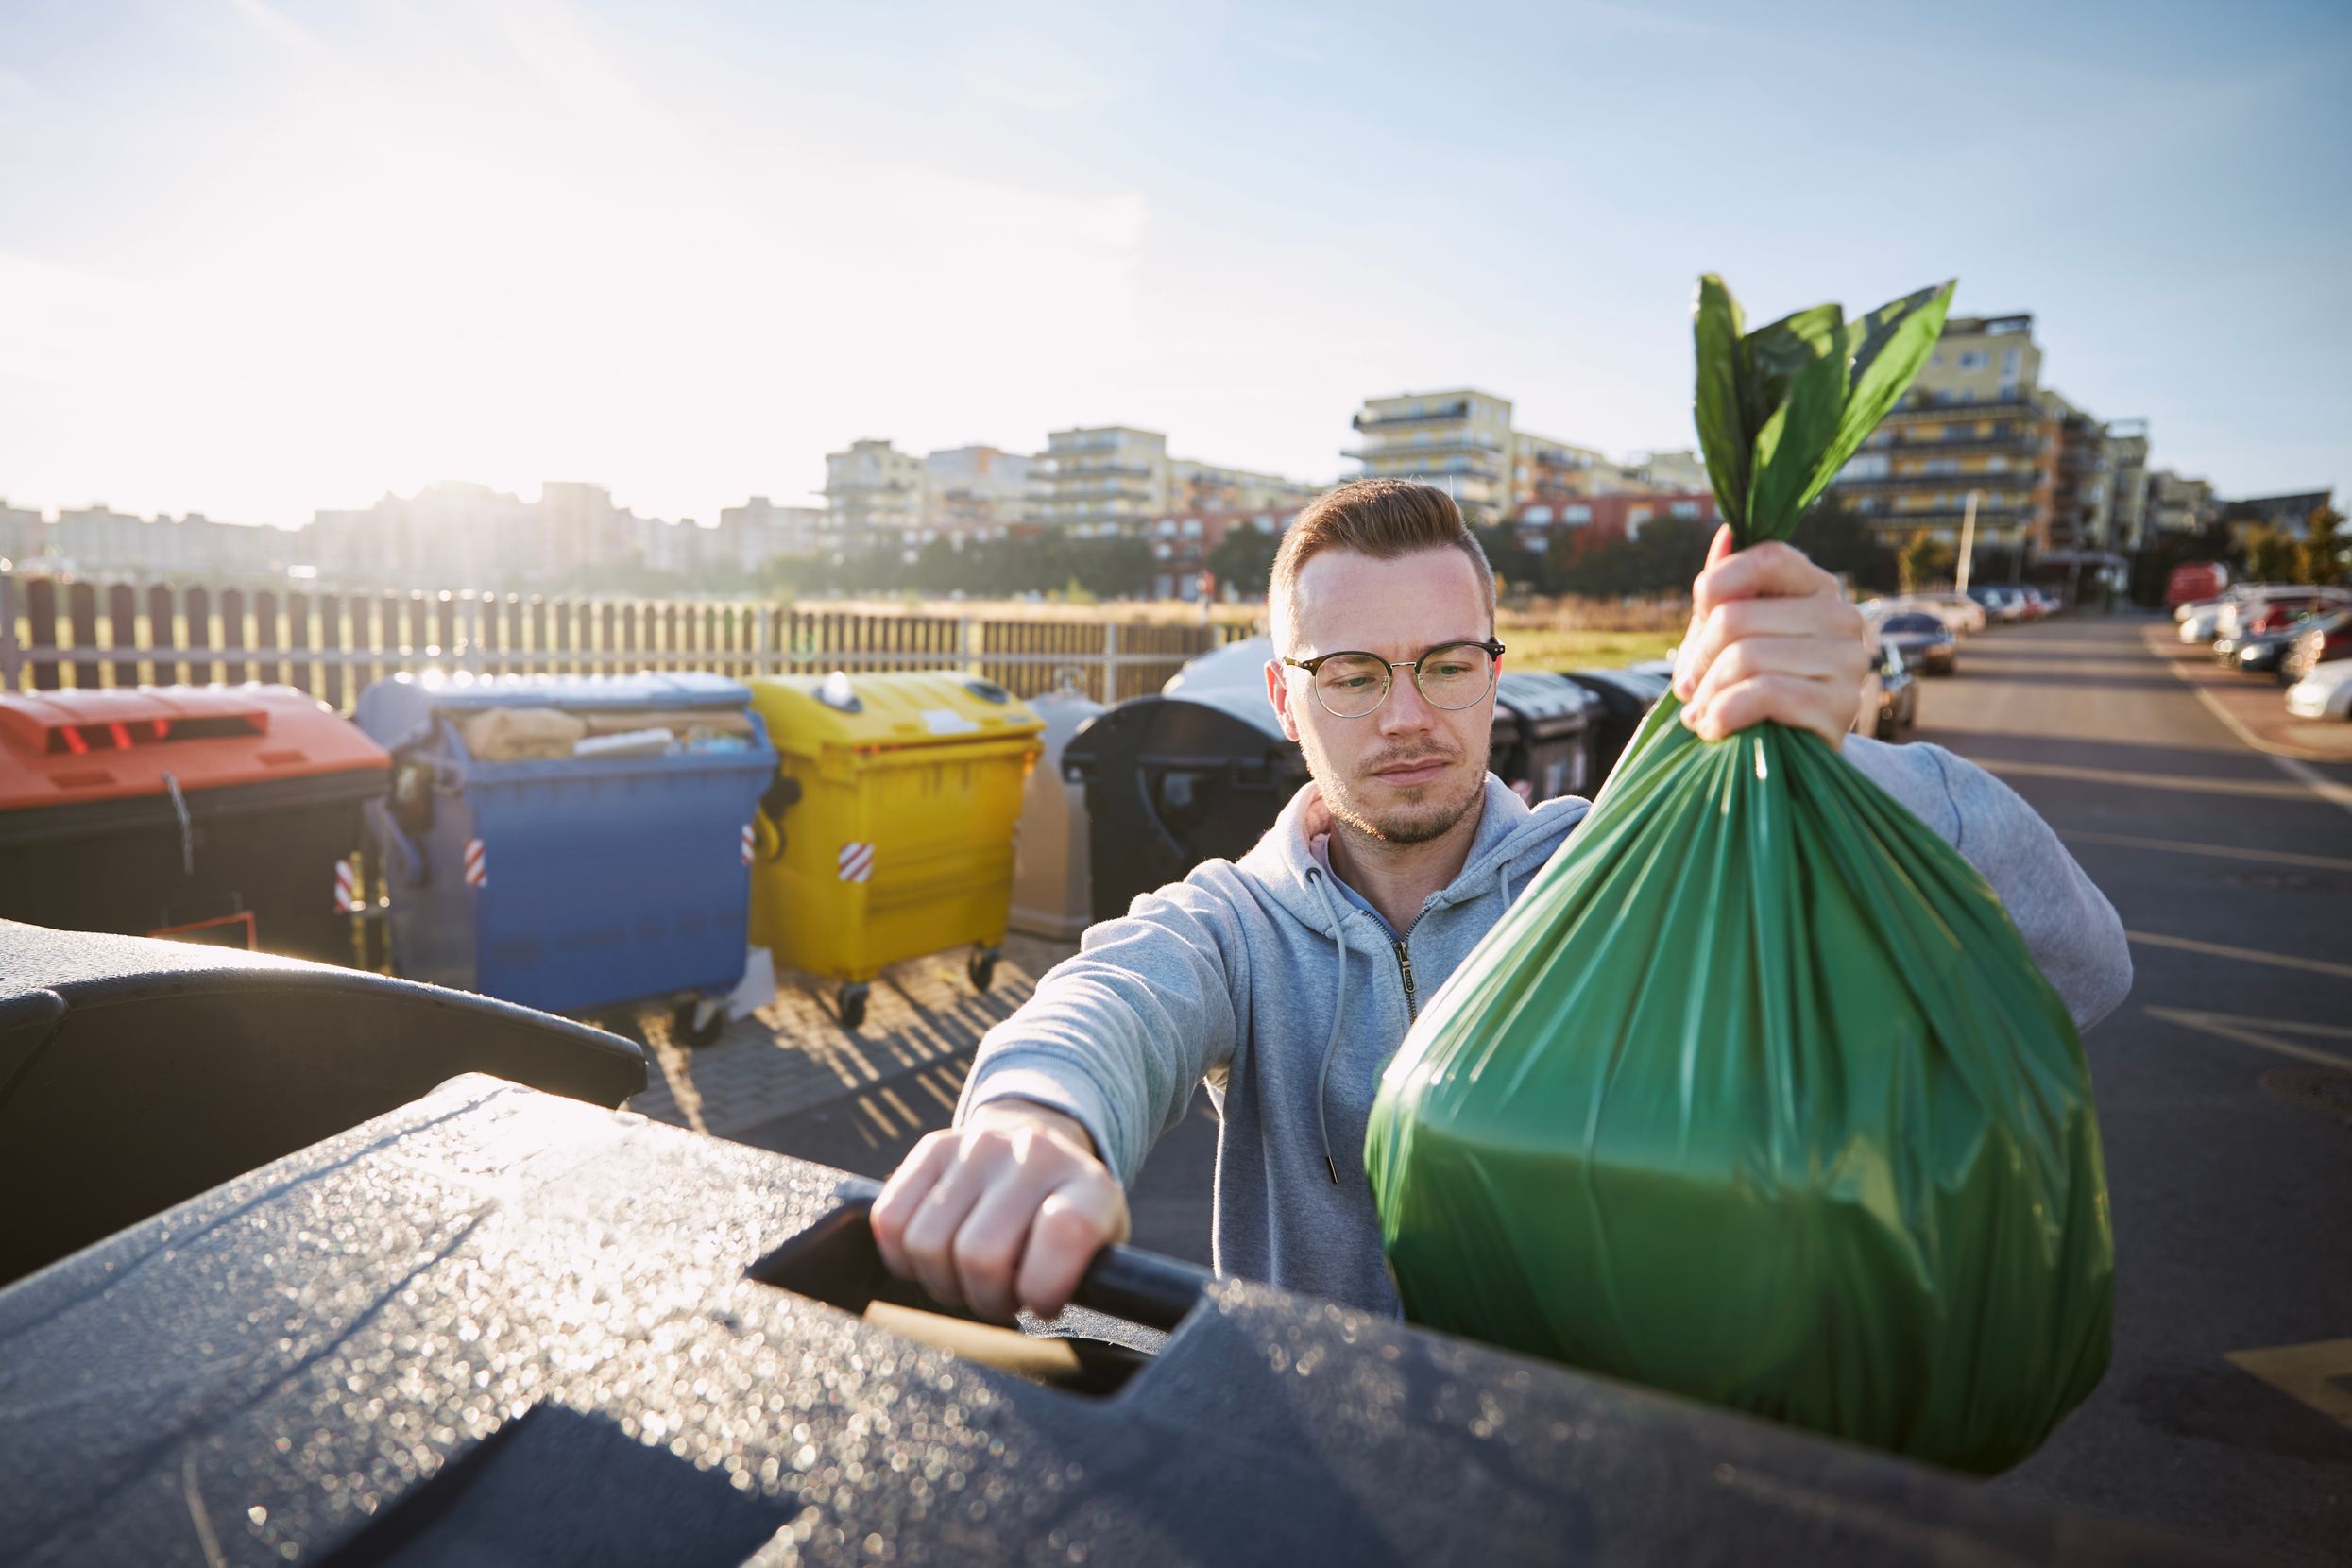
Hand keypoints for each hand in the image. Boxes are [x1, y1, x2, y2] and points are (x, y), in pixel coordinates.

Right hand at [870, 1100, 1128, 1321]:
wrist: (1041, 1158)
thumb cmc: (1066, 1227)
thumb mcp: (1097, 1253)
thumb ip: (1086, 1281)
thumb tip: (1042, 1300)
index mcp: (1089, 1187)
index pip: (1064, 1232)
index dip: (1042, 1286)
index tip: (1041, 1301)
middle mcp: (1035, 1154)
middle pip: (980, 1255)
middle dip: (986, 1298)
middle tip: (1002, 1293)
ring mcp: (979, 1145)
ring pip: (927, 1244)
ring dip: (944, 1281)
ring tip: (972, 1274)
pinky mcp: (933, 1147)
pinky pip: (890, 1220)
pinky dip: (904, 1257)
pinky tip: (939, 1254)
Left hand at [1671, 526, 1868, 749]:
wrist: (1787, 759)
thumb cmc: (1752, 688)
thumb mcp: (1730, 637)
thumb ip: (1725, 589)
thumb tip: (1727, 532)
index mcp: (1818, 587)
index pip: (1764, 557)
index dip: (1715, 586)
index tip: (1698, 628)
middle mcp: (1843, 617)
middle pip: (1737, 616)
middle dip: (1697, 660)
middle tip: (1688, 690)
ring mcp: (1849, 661)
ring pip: (1746, 657)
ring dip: (1707, 695)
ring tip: (1700, 715)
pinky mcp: (1841, 705)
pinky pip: (1764, 694)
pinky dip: (1724, 714)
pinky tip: (1715, 729)